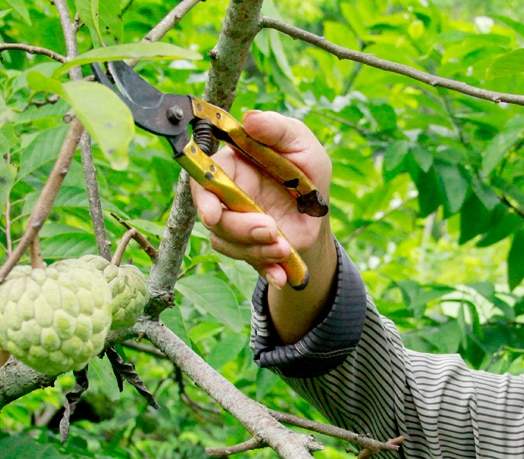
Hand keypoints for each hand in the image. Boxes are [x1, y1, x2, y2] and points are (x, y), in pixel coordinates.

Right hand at [189, 110, 334, 287]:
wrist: (320, 211)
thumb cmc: (306, 169)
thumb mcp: (301, 143)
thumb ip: (278, 129)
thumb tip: (250, 119)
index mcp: (232, 165)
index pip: (204, 178)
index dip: (203, 198)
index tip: (212, 216)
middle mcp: (227, 195)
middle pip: (214, 217)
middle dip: (240, 228)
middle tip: (271, 229)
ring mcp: (236, 224)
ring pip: (229, 242)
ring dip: (257, 249)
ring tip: (284, 247)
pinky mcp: (249, 247)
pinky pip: (250, 262)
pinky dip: (266, 270)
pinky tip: (280, 275)